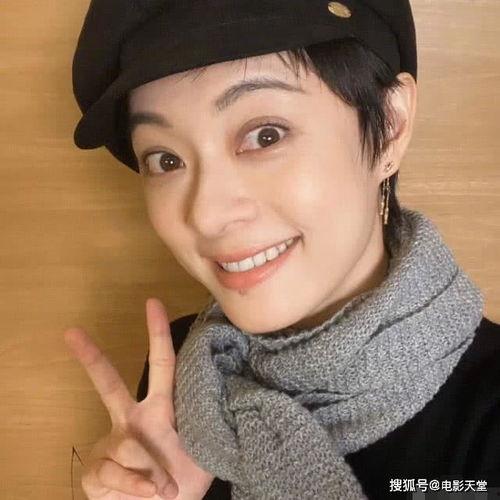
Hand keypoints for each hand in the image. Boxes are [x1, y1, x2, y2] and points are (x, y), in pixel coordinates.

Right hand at [64, 298, 214, 498]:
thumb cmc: (185, 475)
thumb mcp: (203, 449)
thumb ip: (199, 430)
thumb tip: (178, 422)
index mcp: (161, 408)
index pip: (163, 365)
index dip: (158, 333)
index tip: (153, 303)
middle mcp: (133, 419)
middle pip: (109, 384)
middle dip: (92, 358)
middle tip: (72, 332)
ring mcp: (111, 444)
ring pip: (129, 446)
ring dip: (154, 474)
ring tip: (164, 488)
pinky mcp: (94, 470)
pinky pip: (117, 475)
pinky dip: (137, 490)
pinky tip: (144, 494)